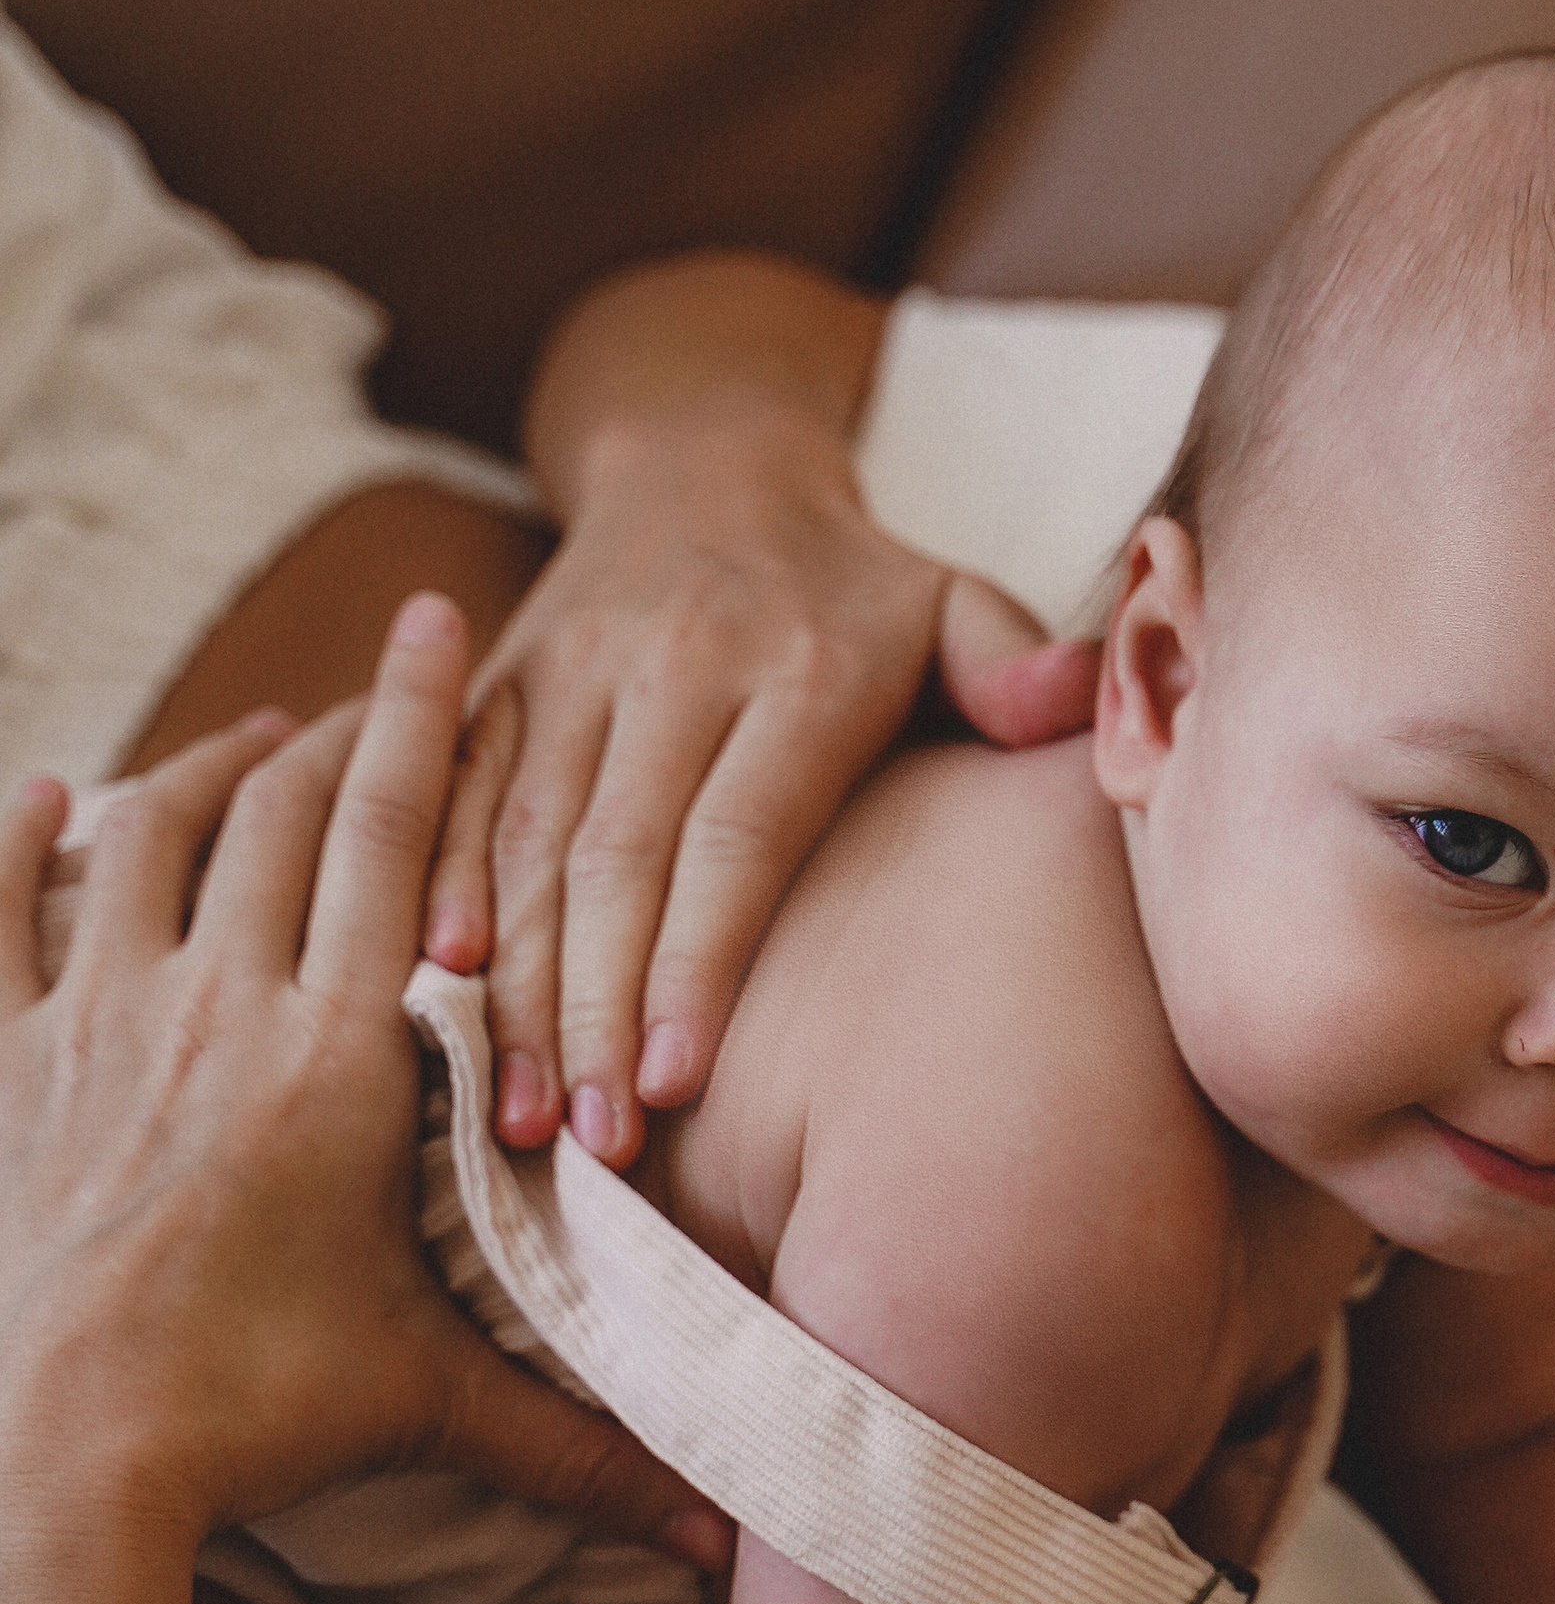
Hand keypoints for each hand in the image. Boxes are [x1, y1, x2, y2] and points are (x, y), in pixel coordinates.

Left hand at [0, 596, 729, 1565]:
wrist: (58, 1457)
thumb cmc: (251, 1424)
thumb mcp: (429, 1408)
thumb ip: (579, 1440)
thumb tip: (720, 1527)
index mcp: (340, 1059)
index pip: (398, 842)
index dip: (426, 720)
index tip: (446, 623)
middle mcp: (221, 1008)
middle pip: (286, 810)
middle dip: (342, 728)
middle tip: (381, 691)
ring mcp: (97, 1025)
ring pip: (153, 836)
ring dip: (206, 770)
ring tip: (253, 742)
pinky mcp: (3, 1065)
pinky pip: (1, 911)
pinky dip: (21, 837)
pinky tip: (46, 792)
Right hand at [423, 412, 1098, 1162]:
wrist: (703, 461)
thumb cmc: (853, 586)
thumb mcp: (950, 600)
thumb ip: (1011, 659)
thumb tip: (1072, 698)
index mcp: (791, 669)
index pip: (735, 834)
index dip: (696, 959)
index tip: (673, 1077)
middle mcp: (668, 667)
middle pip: (617, 859)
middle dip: (595, 1008)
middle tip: (597, 1142)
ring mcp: (570, 671)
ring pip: (528, 842)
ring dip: (518, 982)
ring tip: (522, 1111)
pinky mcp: (499, 679)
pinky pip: (457, 791)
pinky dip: (442, 885)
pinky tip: (433, 985)